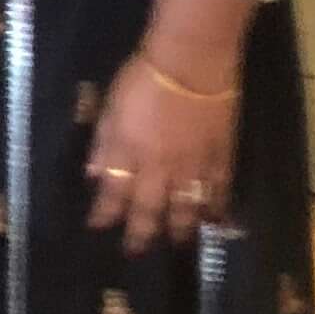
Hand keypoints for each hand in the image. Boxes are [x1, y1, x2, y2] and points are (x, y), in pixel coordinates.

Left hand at [88, 48, 240, 255]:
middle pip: (149, 208)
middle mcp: (160, 166)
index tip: (97, 227)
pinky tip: (215, 221)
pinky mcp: (221, 155)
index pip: (113, 192)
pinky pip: (219, 189)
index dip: (105, 213)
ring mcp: (193, 164)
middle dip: (141, 233)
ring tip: (177, 243)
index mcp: (130, 152)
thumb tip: (93, 175)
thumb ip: (103, 144)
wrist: (192, 61)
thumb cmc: (143, 78)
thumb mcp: (110, 108)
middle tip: (136, 252)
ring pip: (186, 206)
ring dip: (180, 228)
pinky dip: (217, 207)